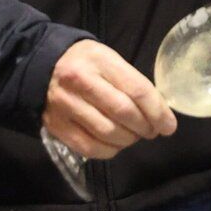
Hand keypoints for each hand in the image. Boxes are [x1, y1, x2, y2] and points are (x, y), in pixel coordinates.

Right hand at [43, 40, 177, 159]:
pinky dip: (109, 151)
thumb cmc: (85, 62)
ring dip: (129, 140)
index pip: (136, 90)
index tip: (169, 125)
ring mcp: (66, 106)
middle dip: (145, 127)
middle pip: (123, 113)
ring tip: (134, 136)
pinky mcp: (57, 126)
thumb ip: (131, 82)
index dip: (158, 112)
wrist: (41, 66)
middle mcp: (81, 82)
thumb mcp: (109, 59)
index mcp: (99, 61)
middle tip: (153, 131)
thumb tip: (158, 111)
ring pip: (107, 133)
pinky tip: (116, 144)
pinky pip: (89, 147)